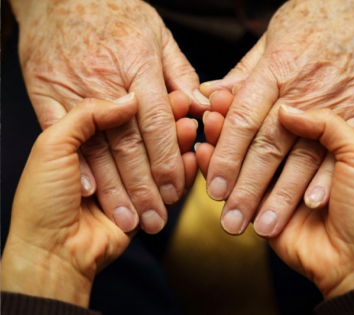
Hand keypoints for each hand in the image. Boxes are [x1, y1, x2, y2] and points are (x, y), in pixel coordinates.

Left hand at [1, 95, 197, 306]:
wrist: (52, 251)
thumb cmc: (43, 200)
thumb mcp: (52, 147)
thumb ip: (87, 116)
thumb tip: (127, 101)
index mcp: (85, 139)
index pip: (122, 115)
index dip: (144, 104)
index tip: (165, 92)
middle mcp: (109, 157)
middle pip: (145, 135)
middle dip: (166, 123)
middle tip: (185, 109)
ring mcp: (129, 180)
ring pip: (160, 156)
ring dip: (178, 144)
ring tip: (191, 129)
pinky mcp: (145, 201)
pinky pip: (170, 184)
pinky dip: (184, 172)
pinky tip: (194, 158)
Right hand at [10, 0, 207, 232]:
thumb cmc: (115, 14)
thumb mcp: (157, 36)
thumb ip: (180, 74)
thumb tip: (200, 107)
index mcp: (138, 64)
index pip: (157, 122)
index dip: (167, 160)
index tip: (175, 189)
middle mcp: (106, 79)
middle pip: (129, 142)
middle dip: (143, 186)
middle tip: (155, 218)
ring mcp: (72, 86)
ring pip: (97, 146)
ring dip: (114, 188)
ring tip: (128, 219)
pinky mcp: (45, 92)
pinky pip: (61, 133)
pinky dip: (77, 163)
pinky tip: (91, 191)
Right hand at [197, 104, 353, 298]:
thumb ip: (327, 126)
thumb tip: (286, 111)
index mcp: (316, 141)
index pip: (278, 117)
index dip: (259, 107)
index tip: (230, 96)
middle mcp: (292, 158)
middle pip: (256, 136)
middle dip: (233, 125)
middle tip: (211, 113)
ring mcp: (273, 182)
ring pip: (241, 158)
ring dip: (221, 144)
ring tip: (205, 130)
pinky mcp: (259, 205)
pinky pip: (232, 183)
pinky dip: (214, 170)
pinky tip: (201, 155)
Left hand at [198, 0, 353, 236]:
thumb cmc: (316, 19)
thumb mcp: (271, 40)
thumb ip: (241, 75)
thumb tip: (211, 98)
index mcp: (274, 71)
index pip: (242, 120)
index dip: (225, 157)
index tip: (212, 188)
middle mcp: (301, 90)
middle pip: (267, 146)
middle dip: (247, 187)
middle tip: (231, 221)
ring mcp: (333, 103)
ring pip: (301, 155)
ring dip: (281, 195)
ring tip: (264, 226)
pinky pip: (341, 149)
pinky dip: (326, 177)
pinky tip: (311, 204)